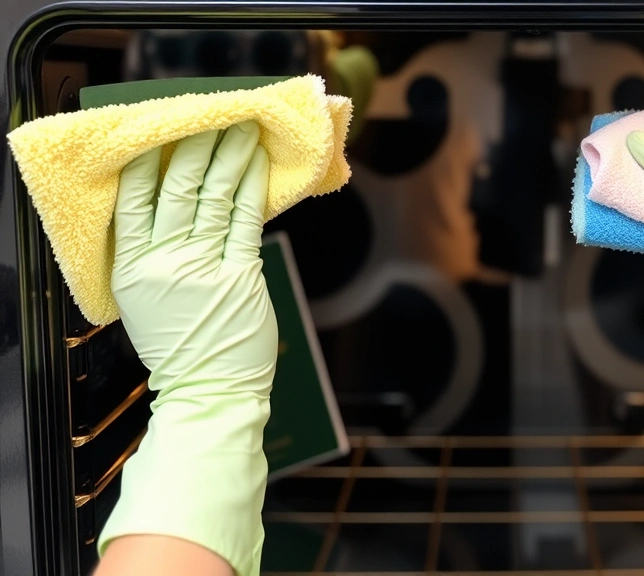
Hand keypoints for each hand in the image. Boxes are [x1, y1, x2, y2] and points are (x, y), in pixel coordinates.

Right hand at [98, 120, 275, 575]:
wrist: (209, 394)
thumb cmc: (181, 349)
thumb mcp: (147, 302)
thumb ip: (154, 256)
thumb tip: (176, 208)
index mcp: (131, 267)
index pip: (135, 199)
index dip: (150, 159)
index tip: (163, 130)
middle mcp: (163, 262)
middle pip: (177, 188)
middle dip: (196, 147)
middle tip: (211, 116)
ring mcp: (203, 267)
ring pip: (212, 196)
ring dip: (227, 157)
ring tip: (239, 128)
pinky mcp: (240, 275)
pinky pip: (244, 219)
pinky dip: (251, 187)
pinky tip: (256, 163)